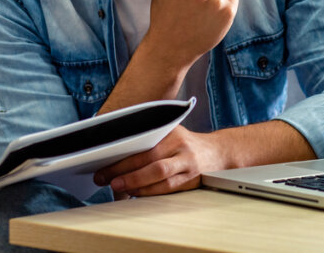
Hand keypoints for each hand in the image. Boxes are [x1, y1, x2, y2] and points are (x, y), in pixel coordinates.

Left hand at [93, 126, 224, 196]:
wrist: (218, 153)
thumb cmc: (187, 144)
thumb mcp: (171, 132)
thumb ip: (149, 137)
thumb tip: (116, 151)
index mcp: (172, 131)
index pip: (144, 142)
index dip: (124, 155)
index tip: (105, 163)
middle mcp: (181, 146)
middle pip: (151, 160)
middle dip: (125, 171)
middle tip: (106, 178)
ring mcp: (188, 164)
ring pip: (160, 176)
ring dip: (136, 184)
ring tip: (119, 187)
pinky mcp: (191, 180)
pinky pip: (167, 188)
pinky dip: (149, 192)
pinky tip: (136, 192)